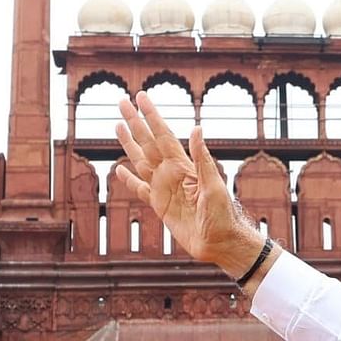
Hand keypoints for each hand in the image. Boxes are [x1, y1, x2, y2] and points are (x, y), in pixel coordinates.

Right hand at [113, 92, 266, 277]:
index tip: (141, 97)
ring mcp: (164, 188)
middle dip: (135, 122)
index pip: (163, 135)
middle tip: (122, 101)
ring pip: (140, 161)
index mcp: (183, 166)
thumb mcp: (214, 186)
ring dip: (129, 144)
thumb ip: (202, 159)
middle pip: (148, 142)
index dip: (152, 116)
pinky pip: (139, 189)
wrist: (219, 243)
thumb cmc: (223, 215)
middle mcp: (171, 173)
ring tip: (118, 126)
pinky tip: (119, 169)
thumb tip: (196, 128)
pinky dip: (129, 179)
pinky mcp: (159, 205)